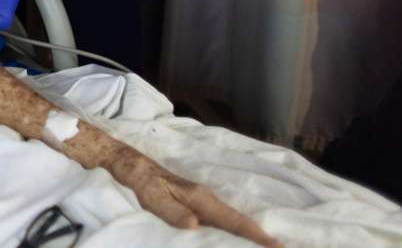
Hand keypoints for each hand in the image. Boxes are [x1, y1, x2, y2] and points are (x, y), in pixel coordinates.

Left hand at [107, 149, 279, 246]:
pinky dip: (228, 232)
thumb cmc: (136, 178)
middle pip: (236, 222)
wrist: (122, 161)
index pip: (233, 220)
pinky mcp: (189, 204)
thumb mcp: (150, 195)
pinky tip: (230, 240)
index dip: (256, 235)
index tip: (279, 247)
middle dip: (258, 238)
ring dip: (245, 236)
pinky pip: (215, 221)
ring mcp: (197, 201)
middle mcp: (203, 199)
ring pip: (228, 222)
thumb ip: (171, 211)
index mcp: (198, 198)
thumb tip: (195, 226)